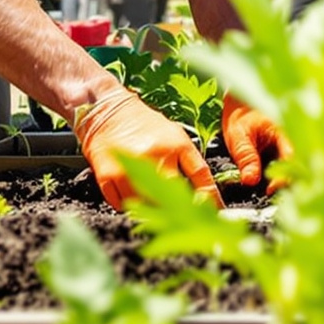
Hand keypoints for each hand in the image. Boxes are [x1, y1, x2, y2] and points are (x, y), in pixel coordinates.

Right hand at [73, 89, 215, 208]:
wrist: (108, 111)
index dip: (210, 198)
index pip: (201, 178)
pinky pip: (121, 204)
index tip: (215, 213)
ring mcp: (131, 167)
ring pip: (145, 206)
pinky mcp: (108, 176)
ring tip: (148, 198)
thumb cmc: (145, 125)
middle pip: (172, 198)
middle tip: (175, 212)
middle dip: (176, 208)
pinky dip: (126, 205)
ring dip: (148, 208)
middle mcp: (155, 156)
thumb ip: (191, 163)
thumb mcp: (176, 136)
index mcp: (176, 145)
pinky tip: (129, 192)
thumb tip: (205, 195)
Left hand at [221, 94, 286, 189]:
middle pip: (298, 167)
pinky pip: (287, 170)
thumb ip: (245, 156)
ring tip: (270, 191)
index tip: (271, 189)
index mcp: (283, 132)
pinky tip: (269, 186)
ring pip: (294, 170)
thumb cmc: (240, 116)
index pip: (291, 158)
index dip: (284, 176)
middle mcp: (290, 141)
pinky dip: (279, 179)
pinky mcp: (283, 155)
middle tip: (272, 194)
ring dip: (284, 182)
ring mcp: (288, 148)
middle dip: (288, 183)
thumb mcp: (238, 135)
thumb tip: (250, 179)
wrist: (239, 108)